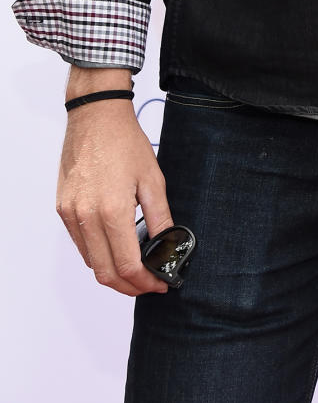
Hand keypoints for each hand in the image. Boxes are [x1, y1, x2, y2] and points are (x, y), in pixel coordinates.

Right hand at [57, 74, 171, 295]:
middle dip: (129, 286)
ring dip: (112, 272)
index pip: (127, 265)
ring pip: (91, 262)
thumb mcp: (153, 179)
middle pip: (105, 272)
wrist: (96, 116)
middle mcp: (86, 217)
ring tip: (136, 268)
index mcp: (112, 210)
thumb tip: (168, 246)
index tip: (160, 283)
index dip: (145, 281)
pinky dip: (97, 254)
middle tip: (149, 283)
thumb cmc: (125, 143)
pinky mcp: (63, 209)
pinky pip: (80, 244)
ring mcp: (71, 214)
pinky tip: (115, 247)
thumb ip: (160, 218)